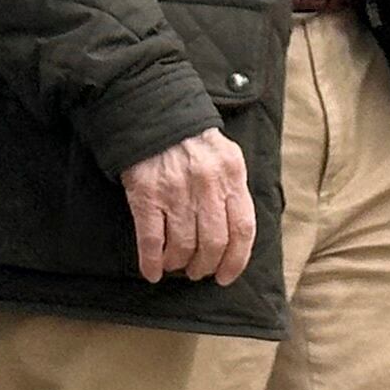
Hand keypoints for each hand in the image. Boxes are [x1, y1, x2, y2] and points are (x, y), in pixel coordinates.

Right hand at [121, 126, 255, 285]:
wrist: (152, 113)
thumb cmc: (192, 140)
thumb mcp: (225, 156)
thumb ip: (234, 190)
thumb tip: (237, 233)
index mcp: (231, 176)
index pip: (243, 229)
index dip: (237, 260)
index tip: (227, 275)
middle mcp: (206, 186)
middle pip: (214, 243)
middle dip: (206, 265)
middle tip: (199, 271)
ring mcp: (175, 192)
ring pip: (184, 245)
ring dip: (180, 264)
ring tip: (177, 265)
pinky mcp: (146, 195)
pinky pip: (151, 240)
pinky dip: (152, 262)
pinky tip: (152, 272)